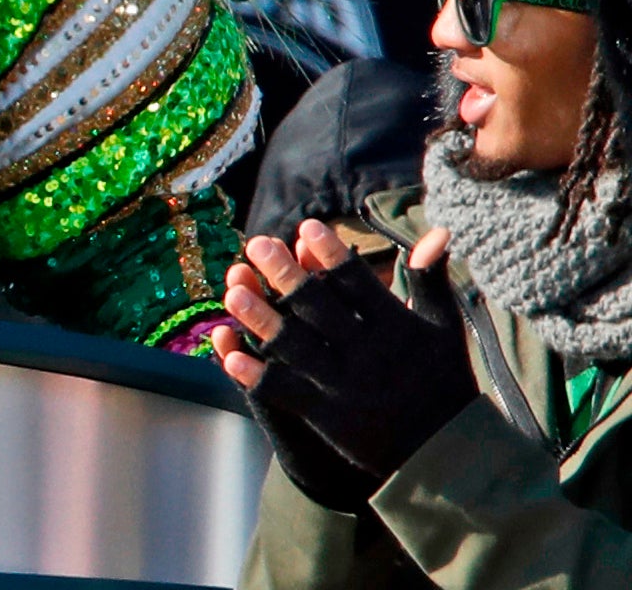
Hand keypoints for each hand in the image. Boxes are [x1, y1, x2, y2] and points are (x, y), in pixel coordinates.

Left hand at [214, 220, 477, 490]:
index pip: (358, 284)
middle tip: (257, 244)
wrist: (448, 452)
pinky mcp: (327, 416)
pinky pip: (285, 391)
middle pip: (319, 309)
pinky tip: (231, 354)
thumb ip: (430, 279)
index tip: (306, 226)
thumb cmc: (444, 380)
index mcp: (396, 328)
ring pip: (294, 346)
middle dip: (286, 275)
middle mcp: (367, 354)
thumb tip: (437, 230)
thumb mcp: (443, 327)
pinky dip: (257, 374)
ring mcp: (344, 386)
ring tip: (232, 291)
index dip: (331, 255)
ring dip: (261, 319)